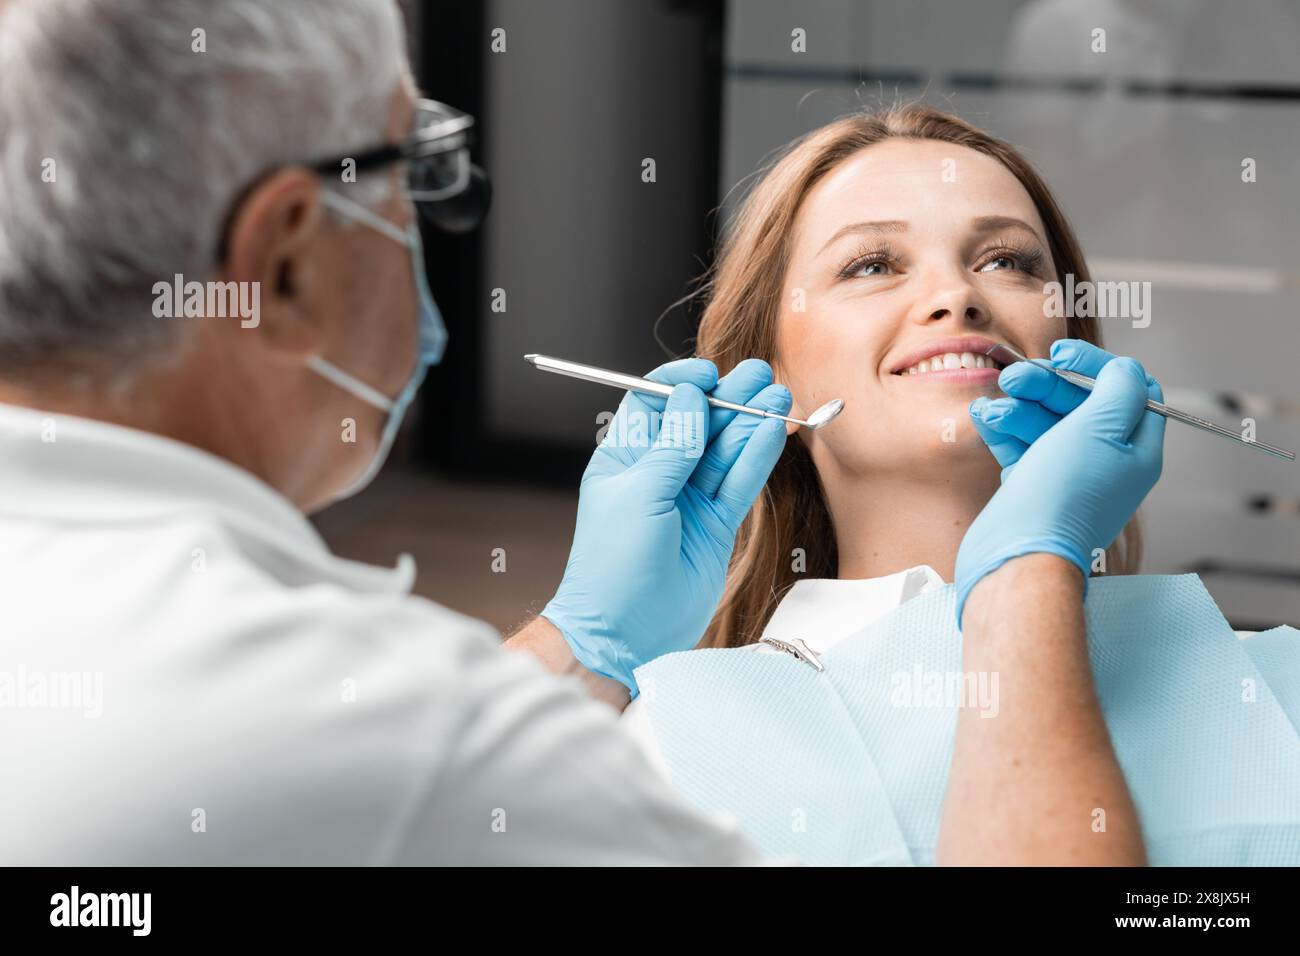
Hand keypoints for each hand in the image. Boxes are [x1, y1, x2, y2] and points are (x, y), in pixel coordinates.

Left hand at [542, 357, 790, 692]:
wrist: (625, 632)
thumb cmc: (613, 566)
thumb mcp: (639, 495)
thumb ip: (673, 446)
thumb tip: (692, 395)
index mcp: (626, 458)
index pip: (657, 404)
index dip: (682, 384)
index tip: (706, 375)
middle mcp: (660, 472)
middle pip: (700, 422)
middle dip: (729, 397)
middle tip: (759, 376)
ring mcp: (691, 498)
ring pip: (726, 450)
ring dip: (752, 422)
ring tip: (778, 396)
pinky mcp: (718, 524)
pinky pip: (741, 482)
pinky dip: (758, 457)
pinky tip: (775, 431)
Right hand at [968, 339, 1139, 477]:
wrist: (1022, 557)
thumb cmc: (1065, 494)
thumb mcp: (1103, 429)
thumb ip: (1120, 388)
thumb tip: (1125, 368)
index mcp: (1133, 447)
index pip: (1128, 388)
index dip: (1096, 365)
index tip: (1061, 356)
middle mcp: (1102, 458)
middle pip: (1077, 401)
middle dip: (1044, 384)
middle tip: (1013, 378)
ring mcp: (1064, 472)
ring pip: (1044, 421)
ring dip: (1017, 406)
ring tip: (991, 408)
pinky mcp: (1030, 483)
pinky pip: (1017, 443)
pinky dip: (1001, 427)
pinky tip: (983, 415)